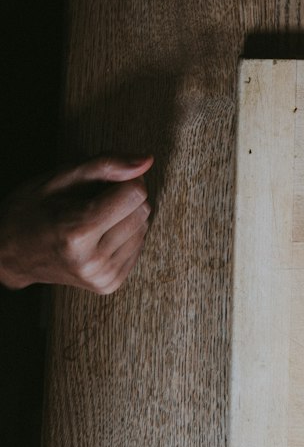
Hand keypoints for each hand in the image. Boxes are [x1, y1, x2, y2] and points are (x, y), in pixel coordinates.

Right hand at [0, 155, 153, 293]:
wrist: (9, 254)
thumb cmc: (31, 211)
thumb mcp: (60, 178)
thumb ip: (106, 165)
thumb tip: (147, 161)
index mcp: (78, 232)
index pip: (135, 193)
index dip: (123, 180)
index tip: (103, 182)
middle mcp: (93, 260)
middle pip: (143, 210)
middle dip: (124, 198)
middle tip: (92, 201)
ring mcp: (102, 276)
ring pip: (144, 227)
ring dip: (125, 217)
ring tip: (91, 220)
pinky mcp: (108, 284)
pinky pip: (138, 246)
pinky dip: (123, 236)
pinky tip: (97, 235)